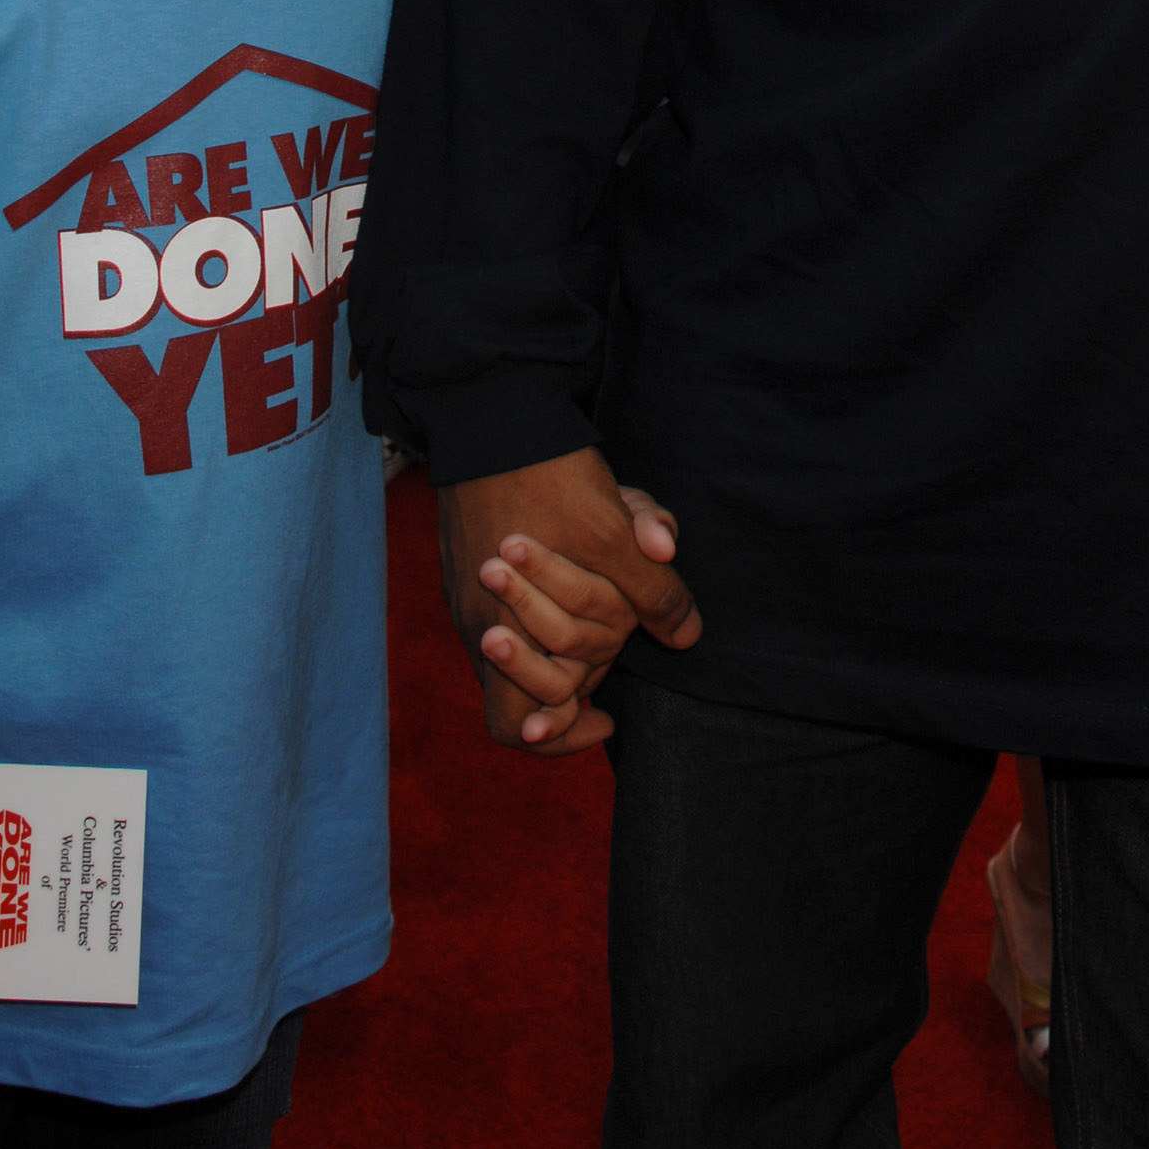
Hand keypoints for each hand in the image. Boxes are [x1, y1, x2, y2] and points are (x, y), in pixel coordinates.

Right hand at [440, 451, 699, 756]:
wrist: (493, 411)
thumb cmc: (553, 478)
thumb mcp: (616, 533)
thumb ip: (655, 591)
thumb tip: (686, 637)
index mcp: (502, 629)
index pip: (517, 726)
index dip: (564, 737)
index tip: (607, 718)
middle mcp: (474, 624)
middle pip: (516, 697)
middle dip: (567, 690)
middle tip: (605, 680)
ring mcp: (464, 597)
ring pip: (512, 656)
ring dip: (556, 650)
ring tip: (598, 628)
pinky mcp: (462, 570)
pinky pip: (500, 620)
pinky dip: (537, 620)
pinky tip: (571, 590)